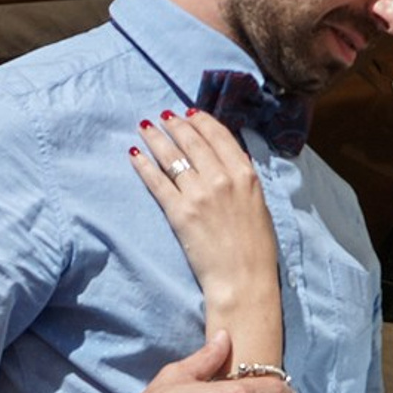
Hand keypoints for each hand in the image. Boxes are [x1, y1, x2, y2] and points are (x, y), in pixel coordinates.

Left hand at [129, 107, 285, 303]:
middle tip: (162, 117)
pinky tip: (134, 154)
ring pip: (172, 156)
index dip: (201, 121)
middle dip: (174, 125)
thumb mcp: (258, 203)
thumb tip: (227, 159)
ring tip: (144, 128)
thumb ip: (242, 178)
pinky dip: (144, 165)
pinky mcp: (179, 212)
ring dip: (155, 139)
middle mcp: (222, 178)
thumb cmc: (256, 247)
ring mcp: (199, 194)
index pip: (219, 136)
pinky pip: (157, 182)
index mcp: (245, 174)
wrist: (244, 279)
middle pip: (192, 141)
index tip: (189, 113)